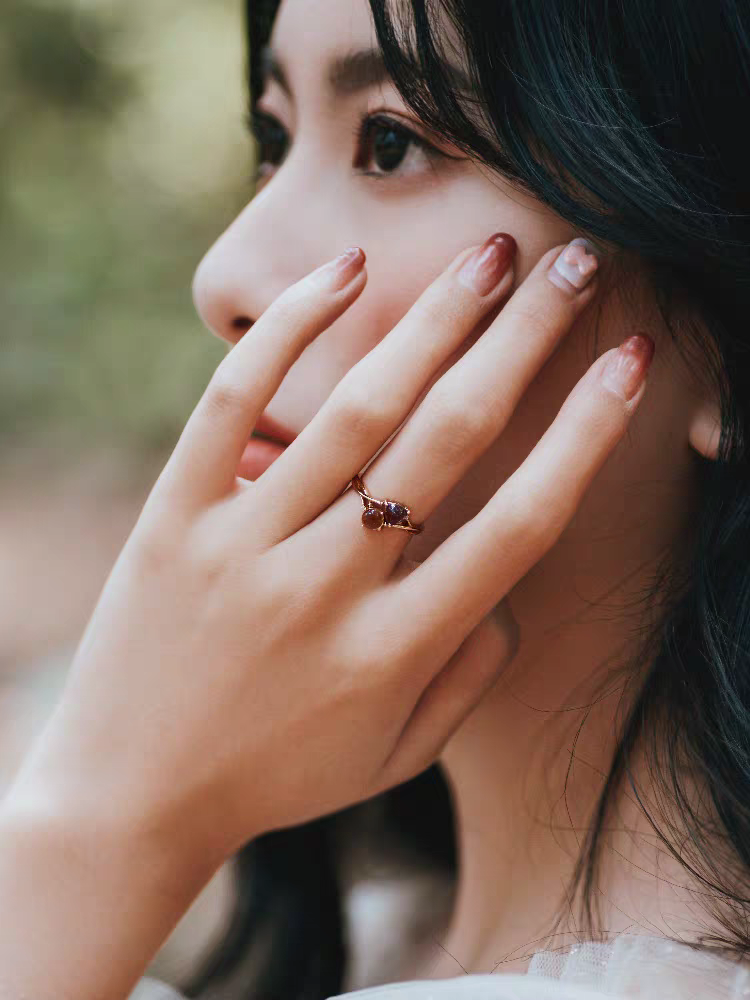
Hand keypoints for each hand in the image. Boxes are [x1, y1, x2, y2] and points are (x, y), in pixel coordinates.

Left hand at [8, 235, 652, 870]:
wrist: (130, 796)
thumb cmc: (278, 775)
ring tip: (491, 257)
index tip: (627, 363)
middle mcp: (328, 591)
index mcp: (395, 653)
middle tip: (571, 265)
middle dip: (523, 343)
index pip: (517, 526)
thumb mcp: (393, 756)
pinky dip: (290, 333)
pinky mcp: (175, 518)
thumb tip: (511, 596)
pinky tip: (346, 274)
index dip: (584, 436)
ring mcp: (245, 548)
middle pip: (447, 442)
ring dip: (434, 321)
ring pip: (356, 411)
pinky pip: (232, 405)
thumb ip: (467, 680)